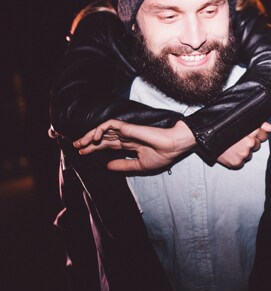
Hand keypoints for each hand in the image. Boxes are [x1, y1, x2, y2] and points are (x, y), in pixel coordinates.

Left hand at [73, 120, 195, 171]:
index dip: (95, 149)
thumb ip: (123, 165)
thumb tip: (106, 166)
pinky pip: (109, 124)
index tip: (83, 154)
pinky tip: (94, 137)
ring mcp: (127, 131)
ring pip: (103, 130)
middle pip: (103, 138)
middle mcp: (126, 137)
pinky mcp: (128, 126)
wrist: (173, 147)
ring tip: (79, 143)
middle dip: (88, 142)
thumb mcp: (140, 166)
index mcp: (130, 145)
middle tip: (76, 147)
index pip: (108, 145)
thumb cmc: (162, 156)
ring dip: (90, 136)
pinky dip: (100, 129)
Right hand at [217, 122, 270, 168]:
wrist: (206, 137)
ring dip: (243, 151)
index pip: (263, 135)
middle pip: (257, 145)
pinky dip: (237, 159)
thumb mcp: (243, 122)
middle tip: (237, 139)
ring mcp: (243, 154)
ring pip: (250, 154)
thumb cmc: (224, 128)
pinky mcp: (237, 163)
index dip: (256, 134)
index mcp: (252, 131)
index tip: (246, 133)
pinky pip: (242, 163)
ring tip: (232, 145)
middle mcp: (249, 143)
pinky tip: (230, 153)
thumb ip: (263, 125)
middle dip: (250, 143)